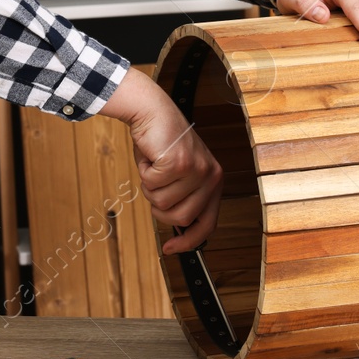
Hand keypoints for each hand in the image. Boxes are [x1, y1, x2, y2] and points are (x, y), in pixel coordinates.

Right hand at [99, 69, 222, 253]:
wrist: (153, 110)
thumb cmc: (162, 142)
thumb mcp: (179, 175)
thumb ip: (183, 198)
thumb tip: (177, 229)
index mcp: (214, 181)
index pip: (207, 223)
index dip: (189, 241)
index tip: (171, 249)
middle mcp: (211, 176)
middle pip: (181, 217)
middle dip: (160, 207)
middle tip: (154, 185)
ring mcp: (197, 170)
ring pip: (163, 202)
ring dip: (150, 187)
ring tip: (154, 166)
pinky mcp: (179, 163)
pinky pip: (152, 184)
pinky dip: (144, 172)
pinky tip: (151, 156)